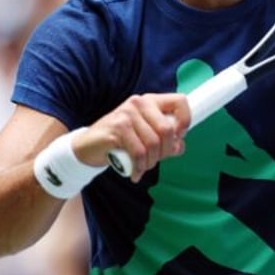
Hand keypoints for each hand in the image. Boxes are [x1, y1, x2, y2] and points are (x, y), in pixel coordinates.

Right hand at [73, 93, 190, 181]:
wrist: (88, 146)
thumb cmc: (119, 140)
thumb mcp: (144, 136)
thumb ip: (163, 139)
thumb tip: (180, 146)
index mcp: (150, 101)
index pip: (180, 101)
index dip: (185, 121)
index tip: (178, 138)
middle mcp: (139, 103)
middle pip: (167, 129)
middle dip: (166, 151)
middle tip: (156, 161)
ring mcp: (127, 114)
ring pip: (153, 143)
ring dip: (151, 162)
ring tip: (143, 167)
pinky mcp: (117, 128)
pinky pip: (138, 152)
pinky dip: (140, 167)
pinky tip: (136, 173)